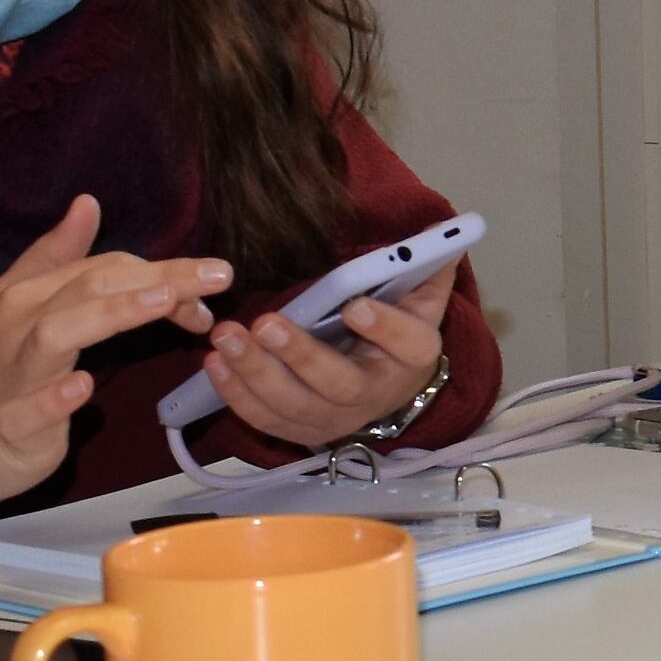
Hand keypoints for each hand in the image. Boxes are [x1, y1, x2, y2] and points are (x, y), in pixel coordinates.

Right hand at [0, 195, 230, 526]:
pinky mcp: (3, 431)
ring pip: (57, 335)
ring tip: (161, 303)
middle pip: (92, 289)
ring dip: (110, 315)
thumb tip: (87, 204)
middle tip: (221, 276)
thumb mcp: (9, 309)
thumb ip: (52, 258)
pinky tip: (83, 391)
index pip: (105, 268)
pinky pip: (26, 413)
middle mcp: (17, 328)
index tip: (212, 289)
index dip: (165, 274)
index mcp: (27, 298)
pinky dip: (53, 400)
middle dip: (160, 278)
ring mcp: (8, 379)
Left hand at [201, 262, 460, 447]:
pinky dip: (236, 394)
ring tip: (226, 337)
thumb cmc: (399, 331)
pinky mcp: (300, 430)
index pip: (407, 344)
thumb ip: (430, 264)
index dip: (383, 328)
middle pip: (338, 384)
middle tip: (266, 323)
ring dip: (255, 373)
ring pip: (293, 405)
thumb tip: (446, 230)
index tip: (355, 306)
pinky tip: (215, 363)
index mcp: (412, 356)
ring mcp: (335, 419)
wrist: (388, 385)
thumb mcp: (422, 297)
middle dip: (300, 356)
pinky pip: (265, 419)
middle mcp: (374, 395)